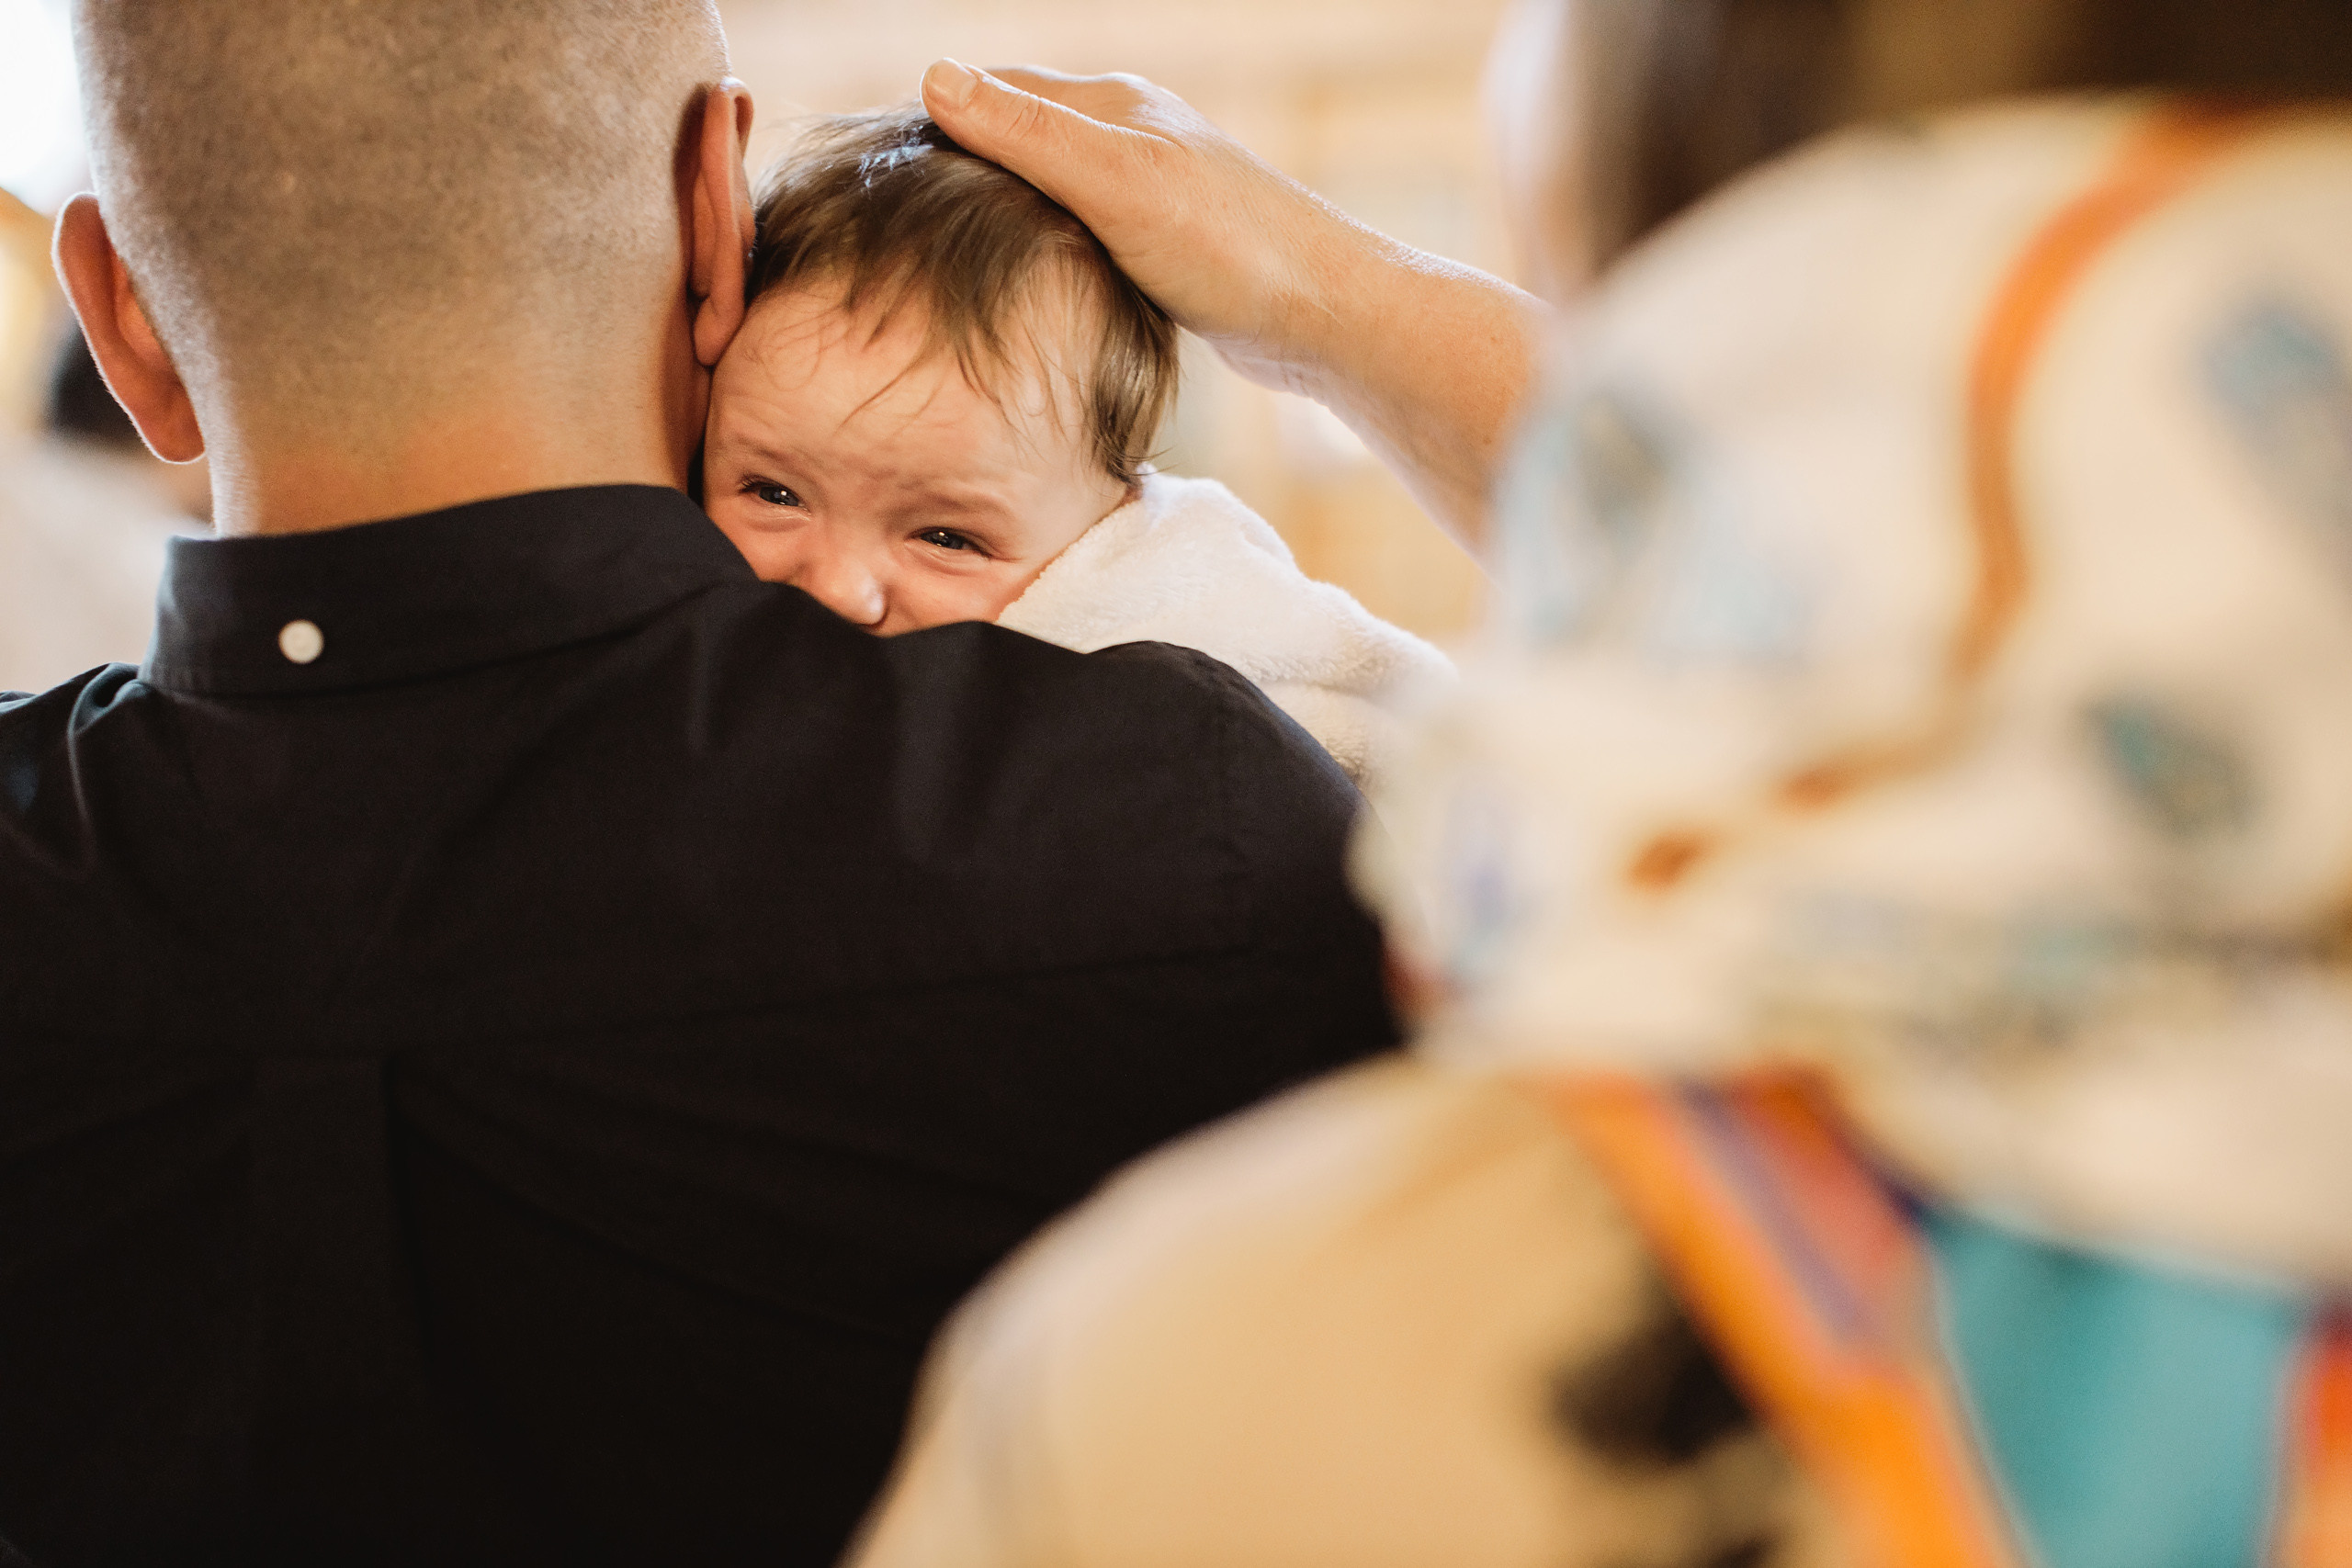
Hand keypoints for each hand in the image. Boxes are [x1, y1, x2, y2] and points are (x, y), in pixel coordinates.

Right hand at [920, 62, 1359, 392]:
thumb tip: (936, 77)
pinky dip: (1039, 252)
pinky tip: (1020, 289)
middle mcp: (1128, 138)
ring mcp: (1147, 193)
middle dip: (957, 170)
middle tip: (891, 223)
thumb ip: (1028, 135)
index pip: (994, 93)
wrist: (1324, 320)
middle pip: (1016, 141)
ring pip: (1047, 192)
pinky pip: (1078, 235)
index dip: (933, 123)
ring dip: (997, 216)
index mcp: (1111, 106)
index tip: (873, 171)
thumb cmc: (1229, 248)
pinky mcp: (1163, 248)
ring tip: (938, 259)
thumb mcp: (1115, 183)